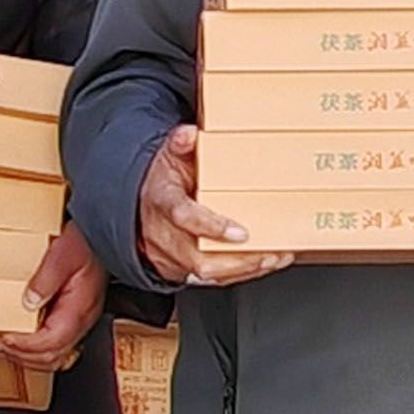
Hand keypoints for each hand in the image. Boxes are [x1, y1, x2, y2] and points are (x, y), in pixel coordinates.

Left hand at [0, 222, 104, 367]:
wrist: (100, 239)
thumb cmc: (85, 244)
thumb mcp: (62, 255)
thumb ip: (46, 280)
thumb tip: (30, 302)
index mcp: (79, 308)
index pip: (52, 341)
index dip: (26, 346)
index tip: (4, 339)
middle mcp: (81, 321)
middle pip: (51, 356)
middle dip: (19, 355)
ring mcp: (77, 322)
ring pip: (53, 356)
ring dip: (24, 356)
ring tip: (0, 348)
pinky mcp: (71, 318)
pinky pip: (53, 345)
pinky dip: (32, 350)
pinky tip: (16, 342)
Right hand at [134, 126, 288, 288]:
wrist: (139, 209)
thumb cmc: (162, 183)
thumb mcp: (167, 157)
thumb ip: (179, 145)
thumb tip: (188, 135)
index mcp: (162, 202)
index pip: (183, 217)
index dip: (211, 227)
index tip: (239, 232)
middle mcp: (164, 234)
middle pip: (198, 258)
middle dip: (238, 260)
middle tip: (270, 252)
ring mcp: (172, 256)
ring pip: (207, 274)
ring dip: (245, 269)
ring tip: (274, 258)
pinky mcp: (182, 270)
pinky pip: (212, 279)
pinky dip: (241, 273)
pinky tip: (265, 263)